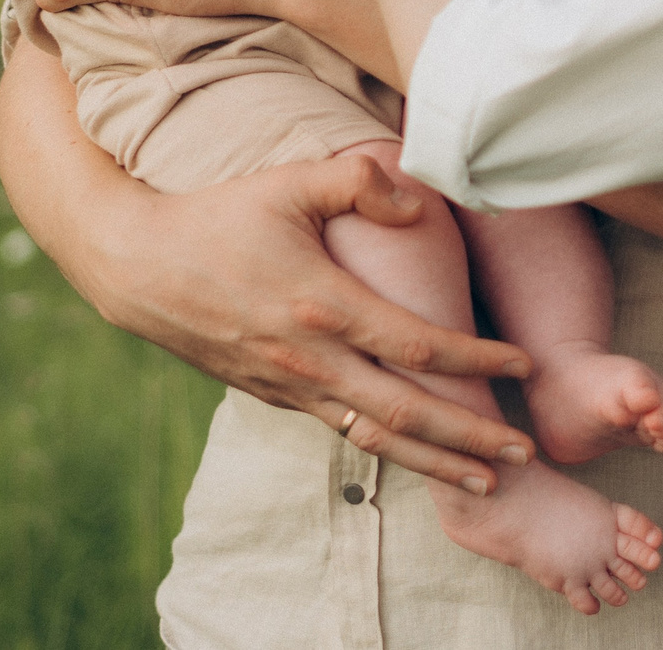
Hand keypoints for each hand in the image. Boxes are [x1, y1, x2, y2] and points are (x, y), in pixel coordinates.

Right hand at [79, 148, 539, 485]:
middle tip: (524, 456)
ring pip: (374, 438)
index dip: (476, 359)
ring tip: (486, 482)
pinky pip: (341, 429)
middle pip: (405, 413)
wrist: (138, 265)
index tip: (524, 365)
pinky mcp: (272, 396)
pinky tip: (419, 453)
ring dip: (434, 463)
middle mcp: (309, 359)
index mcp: (322, 306)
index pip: (417, 345)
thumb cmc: (220, 215)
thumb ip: (359, 181)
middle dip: (470, 439)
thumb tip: (420, 206)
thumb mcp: (289, 180)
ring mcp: (288, 386)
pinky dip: (385, 448)